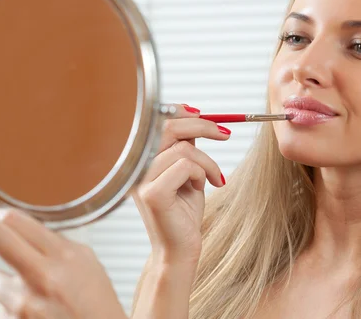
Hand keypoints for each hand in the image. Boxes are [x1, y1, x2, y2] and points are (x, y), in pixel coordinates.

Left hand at [0, 208, 125, 318]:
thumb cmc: (96, 306)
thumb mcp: (88, 265)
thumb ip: (60, 246)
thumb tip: (29, 230)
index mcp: (65, 256)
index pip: (20, 221)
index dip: (0, 215)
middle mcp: (43, 275)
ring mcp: (25, 303)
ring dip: (7, 283)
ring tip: (33, 293)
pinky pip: (1, 309)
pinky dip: (13, 310)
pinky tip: (36, 313)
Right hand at [133, 103, 229, 263]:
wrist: (181, 248)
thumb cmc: (184, 211)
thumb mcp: (187, 170)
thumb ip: (184, 144)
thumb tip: (195, 114)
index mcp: (140, 158)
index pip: (157, 121)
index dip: (181, 112)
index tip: (204, 116)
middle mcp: (135, 167)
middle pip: (167, 126)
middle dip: (202, 126)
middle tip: (225, 134)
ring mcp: (141, 180)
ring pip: (184, 149)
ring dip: (208, 162)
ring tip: (213, 179)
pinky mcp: (153, 194)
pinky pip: (187, 166)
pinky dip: (203, 174)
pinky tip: (202, 189)